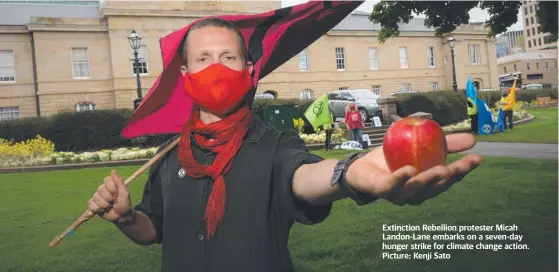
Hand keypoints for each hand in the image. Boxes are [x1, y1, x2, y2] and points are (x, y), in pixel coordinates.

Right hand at [87, 170, 131, 221]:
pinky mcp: (93, 205)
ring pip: (96, 198)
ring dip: (104, 205)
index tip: (117, 194)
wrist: (121, 216)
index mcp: (111, 185)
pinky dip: (97, 209)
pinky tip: (102, 210)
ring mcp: (97, 197)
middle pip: (100, 189)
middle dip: (109, 198)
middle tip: (114, 202)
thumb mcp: (124, 193)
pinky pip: (91, 204)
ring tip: (109, 207)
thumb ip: (119, 181)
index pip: (106, 180)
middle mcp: (103, 189)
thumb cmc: (124, 204)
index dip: (112, 188)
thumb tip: (113, 170)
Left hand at [345, 133, 482, 205]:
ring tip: (443, 170)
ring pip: (416, 190)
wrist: (360, 168)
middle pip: (435, 188)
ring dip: (429, 180)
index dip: (464, 170)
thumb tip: (473, 138)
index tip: (478, 158)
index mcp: (426, 185)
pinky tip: (410, 170)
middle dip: (450, 178)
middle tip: (461, 166)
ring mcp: (398, 195)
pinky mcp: (381, 191)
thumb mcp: (420, 146)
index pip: (448, 179)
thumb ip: (444, 144)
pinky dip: (401, 179)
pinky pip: (391, 186)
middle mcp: (415, 194)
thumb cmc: (392, 159)